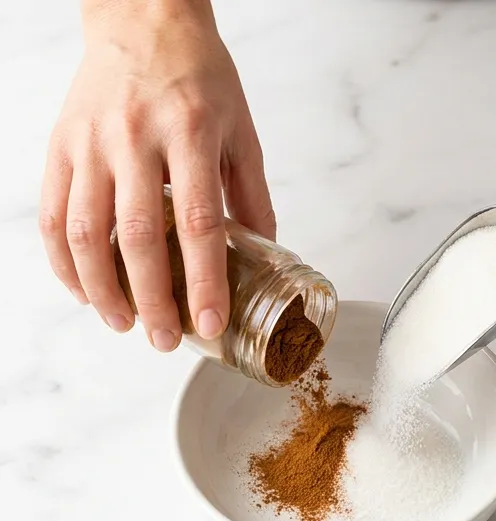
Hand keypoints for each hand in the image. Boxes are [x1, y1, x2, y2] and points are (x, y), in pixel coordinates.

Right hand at [40, 1, 273, 351]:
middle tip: (165, 340)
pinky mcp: (60, 145)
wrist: (143, 20)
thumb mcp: (241, 129)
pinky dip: (64, 261)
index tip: (210, 323)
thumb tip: (267, 251)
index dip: (205, 281)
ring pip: (87, 231)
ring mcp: (92, 143)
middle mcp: (137, 140)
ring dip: (103, 289)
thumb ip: (250, 193)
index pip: (200, 223)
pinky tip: (84, 290)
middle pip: (141, 237)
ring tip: (124, 324)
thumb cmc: (199, 76)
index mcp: (191, 135)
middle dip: (152, 299)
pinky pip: (54, 214)